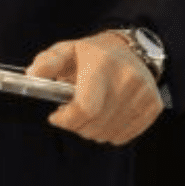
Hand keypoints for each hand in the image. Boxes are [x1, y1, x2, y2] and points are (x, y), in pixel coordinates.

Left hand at [26, 31, 164, 144]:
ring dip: (92, 130)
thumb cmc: (93, 54)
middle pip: (95, 125)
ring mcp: (143, 94)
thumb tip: (31, 74)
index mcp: (103, 65)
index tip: (56, 116)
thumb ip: (48, 62)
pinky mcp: (153, 106)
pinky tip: (105, 115)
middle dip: (76, 125)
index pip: (86, 108)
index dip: (67, 119)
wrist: (132, 49)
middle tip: (70, 113)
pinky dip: (110, 132)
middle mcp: (127, 80)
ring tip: (88, 112)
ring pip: (108, 134)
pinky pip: (124, 136)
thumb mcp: (67, 50)